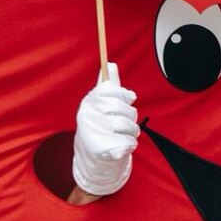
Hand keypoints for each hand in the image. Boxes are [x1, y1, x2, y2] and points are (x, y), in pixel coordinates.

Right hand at [72, 62, 138, 196]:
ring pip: (130, 128)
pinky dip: (130, 146)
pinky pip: (130, 143)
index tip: (124, 102)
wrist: (93, 156)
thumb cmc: (102, 126)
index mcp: (89, 101)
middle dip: (131, 118)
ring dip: (132, 133)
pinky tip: (120, 146)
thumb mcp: (103, 104)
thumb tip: (110, 64)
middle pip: (126, 109)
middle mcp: (88, 115)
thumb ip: (110, 86)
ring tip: (121, 135)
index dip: (123, 97)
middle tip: (123, 123)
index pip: (112, 90)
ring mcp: (94, 132)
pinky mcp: (101, 150)